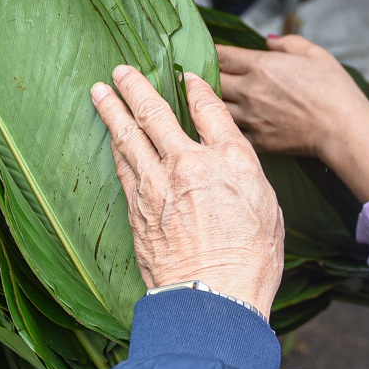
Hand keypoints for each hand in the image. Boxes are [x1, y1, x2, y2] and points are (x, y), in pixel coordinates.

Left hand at [91, 66, 284, 318]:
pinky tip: (111, 137)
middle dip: (136, 86)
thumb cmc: (251, 261)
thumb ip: (243, 176)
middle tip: (121, 71)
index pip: (208, 109)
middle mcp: (191, 163)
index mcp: (232, 159)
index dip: (195, 88)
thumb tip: (230, 166)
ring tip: (100, 91)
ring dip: (113, 110)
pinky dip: (116, 146)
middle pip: (156, 112)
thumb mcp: (267, 207)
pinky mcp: (137, 206)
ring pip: (129, 135)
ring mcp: (158, 184)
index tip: (186, 77)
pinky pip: (123, 166)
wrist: (214, 297)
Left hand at [217, 36, 368, 203]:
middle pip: (210, 80)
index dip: (210, 51)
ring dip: (208, 102)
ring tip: (202, 99)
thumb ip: (287, 43)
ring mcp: (251, 117)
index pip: (222, 54)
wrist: (343, 128)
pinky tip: (220, 124)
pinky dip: (224, 127)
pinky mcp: (257, 140)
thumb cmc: (334, 90)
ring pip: (214, 108)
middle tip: (195, 74)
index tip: (206, 52)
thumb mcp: (315, 54)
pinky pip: (231, 131)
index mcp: (261, 66)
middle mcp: (250, 90)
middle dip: (202, 75)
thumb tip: (268, 40)